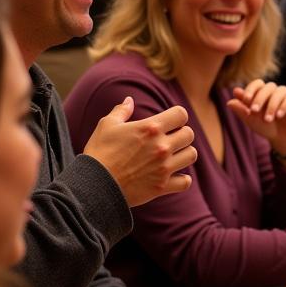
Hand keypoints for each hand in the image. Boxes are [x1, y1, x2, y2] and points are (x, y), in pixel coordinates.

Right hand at [82, 98, 196, 206]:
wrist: (94, 185)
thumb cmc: (99, 152)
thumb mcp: (107, 125)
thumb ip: (121, 111)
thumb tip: (129, 100)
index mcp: (150, 128)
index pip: (181, 114)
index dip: (177, 116)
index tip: (169, 122)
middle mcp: (161, 146)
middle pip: (189, 134)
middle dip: (181, 134)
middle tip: (170, 139)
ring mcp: (164, 167)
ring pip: (191, 155)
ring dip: (184, 154)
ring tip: (172, 156)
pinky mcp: (162, 186)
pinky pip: (186, 181)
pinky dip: (182, 179)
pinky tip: (173, 175)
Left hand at [226, 81, 285, 151]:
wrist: (280, 138)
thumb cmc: (264, 126)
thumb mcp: (250, 120)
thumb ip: (241, 110)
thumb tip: (229, 101)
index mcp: (262, 92)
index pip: (257, 83)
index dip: (251, 89)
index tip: (246, 100)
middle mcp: (274, 91)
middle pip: (268, 87)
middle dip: (260, 98)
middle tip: (254, 111)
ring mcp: (285, 94)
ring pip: (280, 91)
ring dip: (272, 105)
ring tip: (268, 119)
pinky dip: (285, 105)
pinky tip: (279, 115)